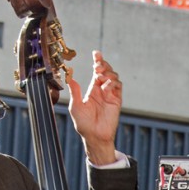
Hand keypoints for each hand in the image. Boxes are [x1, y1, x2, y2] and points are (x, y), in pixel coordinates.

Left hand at [68, 50, 122, 165]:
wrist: (94, 136)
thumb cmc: (83, 124)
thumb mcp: (75, 105)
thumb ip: (75, 90)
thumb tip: (70, 76)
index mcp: (92, 90)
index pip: (96, 72)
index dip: (98, 61)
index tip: (96, 53)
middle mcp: (102, 90)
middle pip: (107, 71)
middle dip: (103, 65)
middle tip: (96, 67)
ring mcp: (110, 95)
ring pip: (114, 77)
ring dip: (108, 73)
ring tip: (100, 76)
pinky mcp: (117, 101)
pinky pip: (118, 87)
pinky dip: (113, 82)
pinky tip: (105, 86)